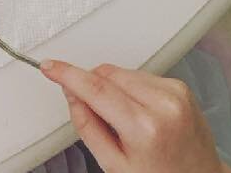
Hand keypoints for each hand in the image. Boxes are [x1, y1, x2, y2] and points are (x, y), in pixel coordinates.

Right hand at [43, 61, 226, 172]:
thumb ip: (87, 125)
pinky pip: (140, 75)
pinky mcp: (180, 87)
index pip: (95, 88)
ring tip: (127, 119)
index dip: (67, 74)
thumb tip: (70, 91)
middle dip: (93, 86)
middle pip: (106, 74)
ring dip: (113, 87)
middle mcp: (163, 105)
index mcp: (145, 129)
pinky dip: (132, 88)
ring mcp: (175, 94)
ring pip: (122, 72)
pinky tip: (141, 111)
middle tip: (100, 115)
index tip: (50, 67)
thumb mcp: (114, 165)